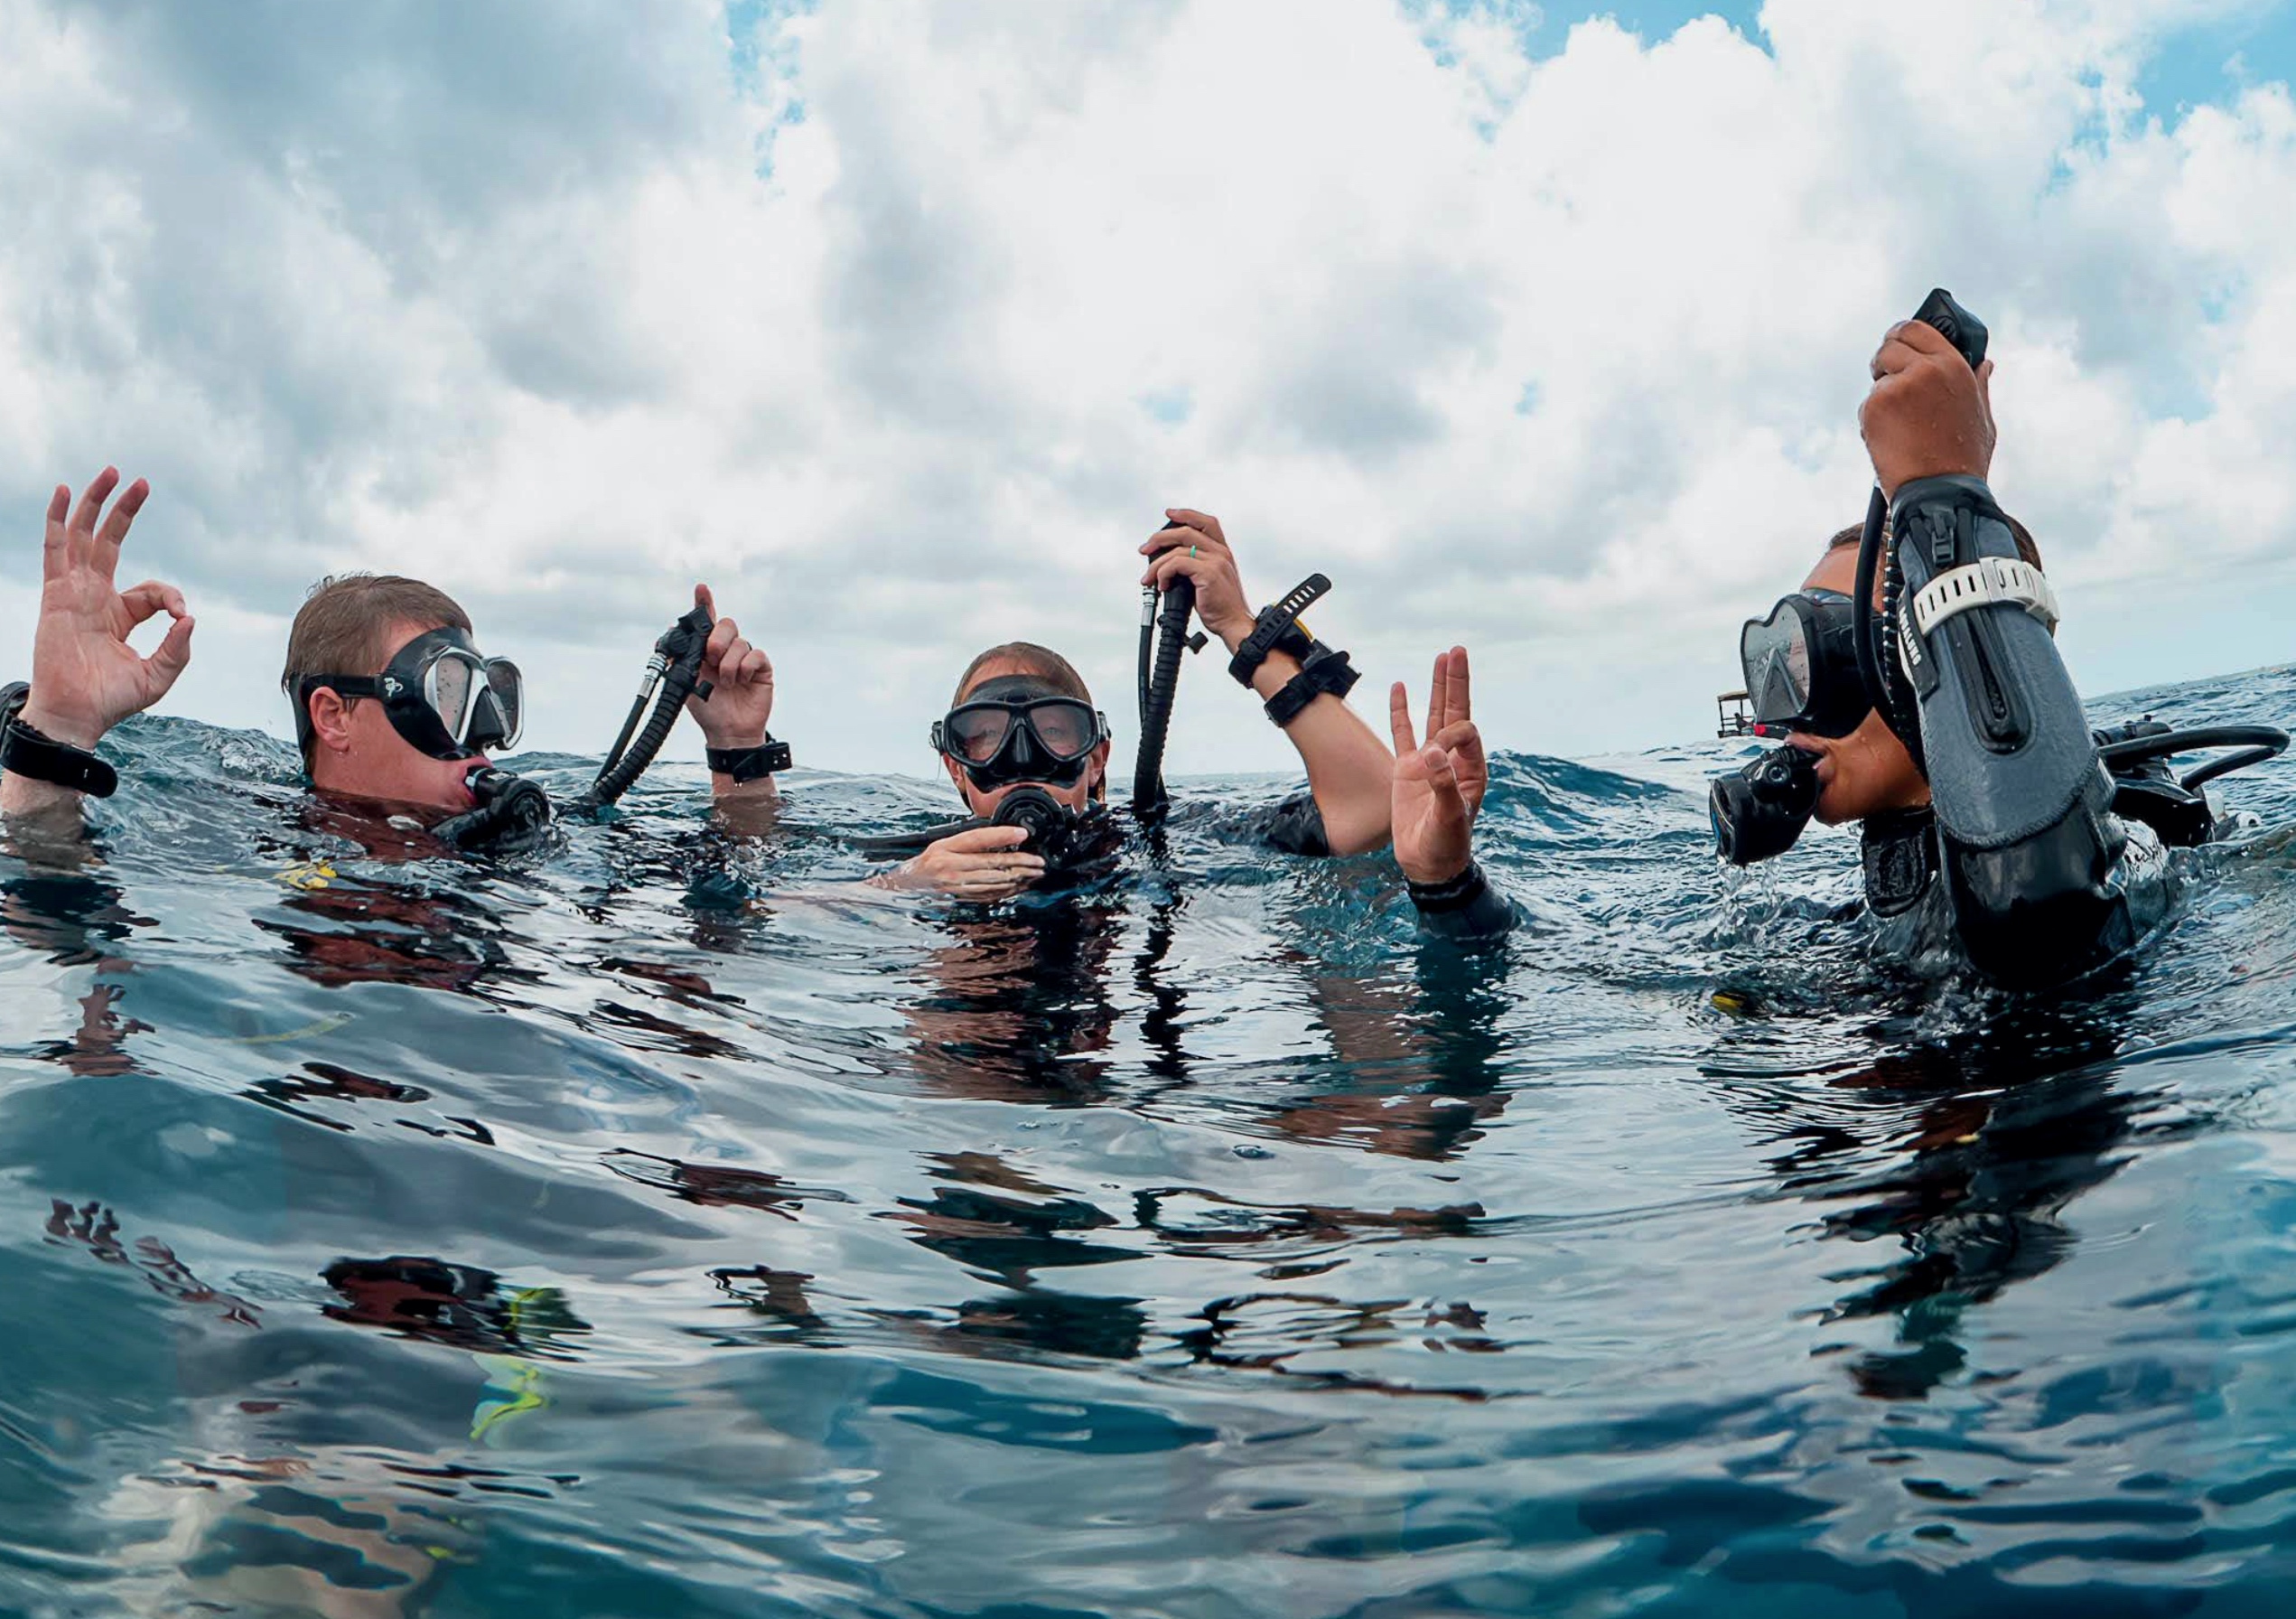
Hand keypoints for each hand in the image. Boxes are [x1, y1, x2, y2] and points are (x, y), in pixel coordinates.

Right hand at [20, 469, 192, 749]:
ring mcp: (74, 592)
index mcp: (120, 615)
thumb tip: (190, 618)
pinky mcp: (56, 595)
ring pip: (83, 537)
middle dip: (125, 511)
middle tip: (142, 482)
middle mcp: (95, 598)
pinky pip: (56, 549)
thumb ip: (178, 648)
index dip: (172, 597)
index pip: (153, 591)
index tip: (182, 617)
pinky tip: (65, 491)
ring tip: (110, 471)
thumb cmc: (112, 700)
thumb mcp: (158, 675)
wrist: (77, 714)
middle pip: (109, 543)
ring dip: (95, 503)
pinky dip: (60, 519)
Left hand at [685, 583, 773, 748]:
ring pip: (740, 642)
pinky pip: (755, 655)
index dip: (704, 603)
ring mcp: (744, 658)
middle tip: (711, 658)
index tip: (701, 589)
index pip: (706, 621)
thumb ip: (678, 657)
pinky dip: (746, 667)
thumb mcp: (684, 682)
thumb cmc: (706, 708)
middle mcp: (726, 650)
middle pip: (726, 625)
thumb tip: (670, 632)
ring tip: (726, 683)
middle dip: (717, 639)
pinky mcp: (761, 668)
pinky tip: (742, 681)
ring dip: (729, 664)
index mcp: (706, 650)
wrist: (727, 731)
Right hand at [882, 824, 1044, 900]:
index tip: (1023, 834)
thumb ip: (968, 842)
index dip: (1003, 835)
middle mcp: (951, 868)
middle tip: (1038, 861)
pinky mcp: (962, 898)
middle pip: (992, 863)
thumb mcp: (943, 844)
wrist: (907, 887)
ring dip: (1019, 878)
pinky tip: (1020, 885)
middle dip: (1020, 862)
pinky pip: (990, 895)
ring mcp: (957, 886)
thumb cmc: (927, 862)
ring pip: (995, 881)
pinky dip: (1008, 890)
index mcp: (946, 850)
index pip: (979, 840)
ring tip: (1035, 873)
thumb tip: (1000, 837)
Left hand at [1140, 508, 1254, 650]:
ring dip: (1156, 564)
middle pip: (1186, 531)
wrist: (1233, 624)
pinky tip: (1162, 585)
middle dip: (1160, 538)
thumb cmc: (1221, 607)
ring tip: (1149, 579)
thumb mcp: (1209, 580)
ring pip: (1177, 550)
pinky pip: (1176, 564)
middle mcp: (1221, 552)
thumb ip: (1194, 567)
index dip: (1187, 514)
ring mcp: (1216, 561)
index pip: (1207, 522)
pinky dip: (1163, 573)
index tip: (1169, 514)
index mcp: (1223, 551)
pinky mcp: (1208, 573)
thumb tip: (1167, 564)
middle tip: (1144, 549)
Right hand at [1388, 647, 1487, 885]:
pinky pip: (1403, 733)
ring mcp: (1429, 763)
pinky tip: (1400, 687)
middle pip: (1454, 711)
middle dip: (1456, 682)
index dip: (1451, 734)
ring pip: (1432, 716)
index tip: (1434, 757)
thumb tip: (1432, 753)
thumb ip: (1444, 785)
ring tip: (1442, 658)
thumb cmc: (1447, 844)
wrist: (1428, 865)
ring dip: (1437, 688)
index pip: (1463, 731)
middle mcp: (1453, 759)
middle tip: (1457, 651)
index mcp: (1471, 768)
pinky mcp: (1407, 770)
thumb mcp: (1450, 818)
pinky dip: (1401, 711)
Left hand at [1859, 319, 1995, 498]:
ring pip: (1878, 378)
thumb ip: (1979, 385)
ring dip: (1883, 394)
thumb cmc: (1964, 459)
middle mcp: (1924, 369)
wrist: (1940, 492)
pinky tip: (1893, 439)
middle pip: (1889, 344)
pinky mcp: (1874, 408)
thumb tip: (1985, 364)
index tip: (1897, 343)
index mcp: (1953, 365)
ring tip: (1903, 424)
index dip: (1902, 334)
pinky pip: (1867, 404)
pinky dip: (1873, 419)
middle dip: (1886, 360)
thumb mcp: (1982, 417)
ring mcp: (1897, 387)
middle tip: (1890, 379)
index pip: (1916, 328)